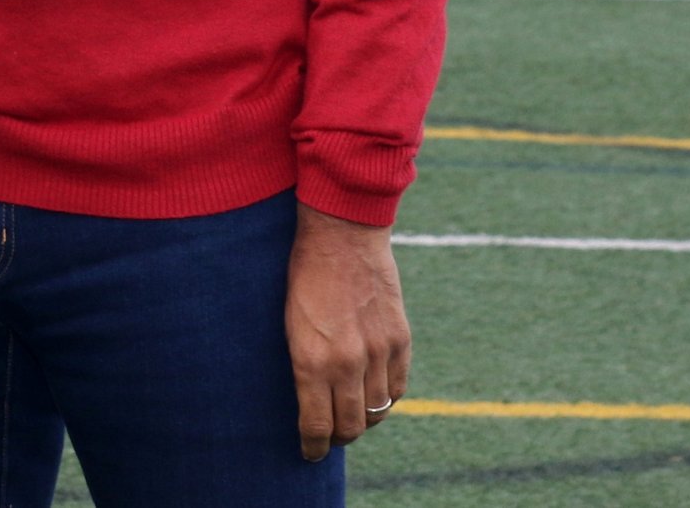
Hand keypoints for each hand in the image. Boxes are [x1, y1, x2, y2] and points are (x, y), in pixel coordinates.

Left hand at [286, 202, 410, 460]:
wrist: (341, 235)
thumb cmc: (303, 275)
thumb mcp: (288, 322)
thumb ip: (304, 364)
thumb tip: (309, 398)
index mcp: (312, 359)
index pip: (316, 424)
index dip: (312, 446)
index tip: (308, 453)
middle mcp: (348, 362)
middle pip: (351, 426)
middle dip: (338, 438)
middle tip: (329, 437)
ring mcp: (379, 352)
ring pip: (377, 411)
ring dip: (363, 420)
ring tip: (351, 418)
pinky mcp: (400, 340)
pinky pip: (397, 388)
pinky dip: (385, 399)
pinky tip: (373, 396)